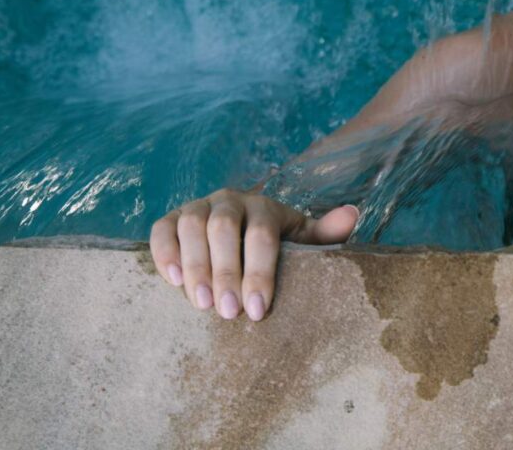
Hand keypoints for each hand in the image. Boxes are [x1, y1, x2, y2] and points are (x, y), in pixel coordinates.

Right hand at [149, 188, 359, 320]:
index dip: (260, 271)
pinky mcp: (172, 219)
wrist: (243, 233)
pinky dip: (165, 253)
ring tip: (201, 305)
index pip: (262, 234)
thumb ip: (326, 233)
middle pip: (224, 229)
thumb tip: (351, 214)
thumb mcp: (303, 240)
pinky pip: (161, 229)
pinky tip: (173, 281)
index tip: (257, 310)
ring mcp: (199, 207)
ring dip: (196, 265)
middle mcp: (231, 200)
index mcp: (265, 206)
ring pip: (191, 226)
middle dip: (226, 272)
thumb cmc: (279, 245)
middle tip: (228, 313)